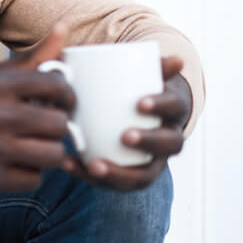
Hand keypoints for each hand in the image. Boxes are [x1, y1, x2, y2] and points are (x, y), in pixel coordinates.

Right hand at [0, 26, 75, 193]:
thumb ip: (33, 58)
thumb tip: (65, 28)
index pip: (57, 86)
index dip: (67, 95)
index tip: (62, 101)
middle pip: (60, 125)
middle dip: (57, 126)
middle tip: (46, 126)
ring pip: (54, 155)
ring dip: (48, 152)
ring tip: (35, 146)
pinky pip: (34, 179)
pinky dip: (29, 173)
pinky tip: (15, 162)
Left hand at [62, 56, 189, 190]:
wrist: (136, 112)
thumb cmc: (133, 87)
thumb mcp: (139, 73)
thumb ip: (145, 61)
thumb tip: (174, 58)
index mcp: (172, 110)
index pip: (174, 108)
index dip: (160, 105)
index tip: (139, 102)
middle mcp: (167, 139)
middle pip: (168, 145)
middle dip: (148, 142)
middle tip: (124, 135)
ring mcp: (150, 161)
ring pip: (143, 175)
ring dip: (119, 172)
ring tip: (93, 164)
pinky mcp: (128, 174)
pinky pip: (114, 183)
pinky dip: (91, 176)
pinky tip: (68, 163)